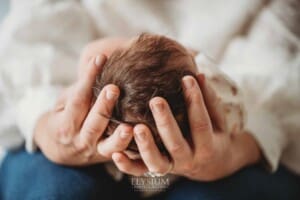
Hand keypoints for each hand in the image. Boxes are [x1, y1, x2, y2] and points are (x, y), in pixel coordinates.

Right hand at [34, 55, 133, 165]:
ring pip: (106, 144)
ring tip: (129, 127)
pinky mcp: (106, 156)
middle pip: (92, 123)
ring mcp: (94, 149)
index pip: (77, 99)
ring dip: (118, 136)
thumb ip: (79, 88)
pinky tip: (139, 139)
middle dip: (102, 106)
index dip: (87, 79)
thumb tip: (98, 59)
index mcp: (65, 123)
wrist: (62, 149)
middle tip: (113, 89)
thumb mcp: (65, 103)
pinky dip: (128, 149)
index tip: (99, 58)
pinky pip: (118, 155)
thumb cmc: (67, 117)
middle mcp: (79, 138)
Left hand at [111, 75, 260, 179]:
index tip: (187, 79)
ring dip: (145, 145)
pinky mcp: (155, 169)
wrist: (208, 164)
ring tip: (136, 127)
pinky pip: (139, 171)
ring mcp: (170, 167)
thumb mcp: (217, 119)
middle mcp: (188, 160)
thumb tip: (200, 75)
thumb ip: (209, 99)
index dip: (195, 101)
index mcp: (207, 147)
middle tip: (156, 100)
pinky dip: (127, 165)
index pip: (200, 124)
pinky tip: (116, 153)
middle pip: (176, 144)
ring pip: (156, 162)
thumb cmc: (212, 133)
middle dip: (165, 122)